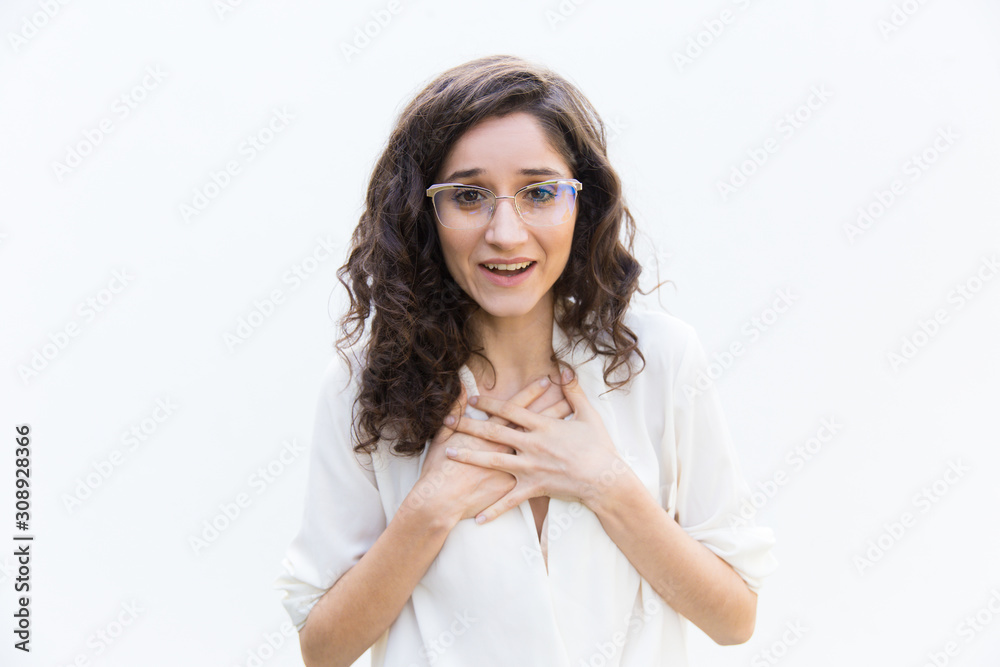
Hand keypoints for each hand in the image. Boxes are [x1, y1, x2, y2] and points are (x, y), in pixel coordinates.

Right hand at [410, 376, 573, 526]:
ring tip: (574, 431)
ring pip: (543, 450)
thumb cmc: (440, 469)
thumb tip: (462, 388)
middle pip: (536, 426)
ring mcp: (515, 469)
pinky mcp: (515, 488)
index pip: (517, 408)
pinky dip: (550, 476)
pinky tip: (565, 471)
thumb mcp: (444, 435)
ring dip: (559, 440)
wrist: (442, 501)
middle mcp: (508, 448)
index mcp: (493, 434)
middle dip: (553, 412)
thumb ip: (456, 410)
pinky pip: (537, 481)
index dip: (531, 394)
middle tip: (569, 399)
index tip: (546, 380)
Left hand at [443, 369, 626, 523]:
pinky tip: (477, 518)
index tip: (472, 400)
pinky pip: (510, 501)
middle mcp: (532, 445)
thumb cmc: (599, 447)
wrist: (605, 479)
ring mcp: (531, 468)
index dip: (490, 404)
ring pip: (494, 462)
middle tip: (448, 421)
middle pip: (494, 432)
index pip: (510, 410)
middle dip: (469, 426)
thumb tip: (564, 369)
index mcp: (543, 426)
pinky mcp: (534, 488)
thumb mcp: (588, 415)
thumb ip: (574, 391)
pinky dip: (494, 510)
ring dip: (470, 457)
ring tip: (449, 453)